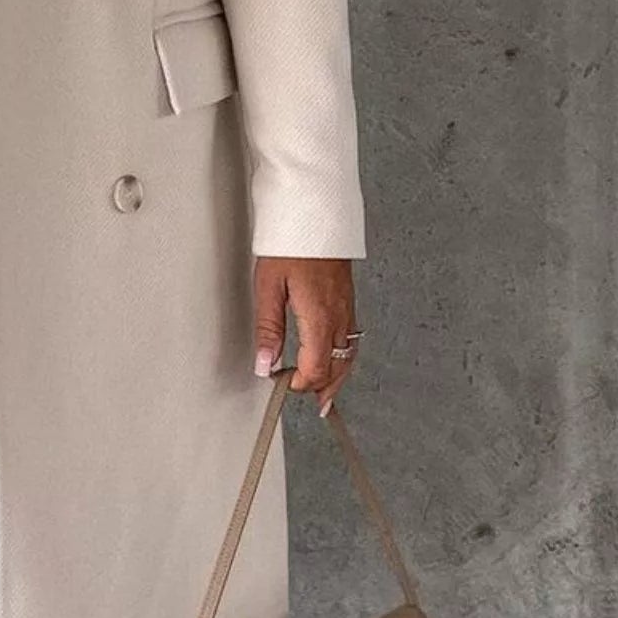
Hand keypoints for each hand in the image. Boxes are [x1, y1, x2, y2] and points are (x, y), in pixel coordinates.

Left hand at [252, 256, 358, 416]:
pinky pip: (352, 338)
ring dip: (337, 377)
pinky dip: (344, 357)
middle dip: (321, 387)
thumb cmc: (292, 244)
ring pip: (348, 355)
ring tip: (326, 395)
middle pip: (337, 367)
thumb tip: (265, 364)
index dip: (300, 383)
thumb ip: (268, 329)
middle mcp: (339, 316)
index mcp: (319, 317)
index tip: (282, 383)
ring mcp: (347, 308)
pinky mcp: (347, 299)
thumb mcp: (268, 287)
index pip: (316, 368)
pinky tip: (335, 358)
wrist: (315, 215)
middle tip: (309, 402)